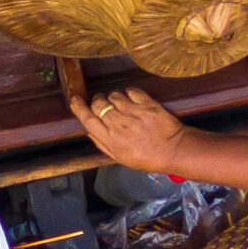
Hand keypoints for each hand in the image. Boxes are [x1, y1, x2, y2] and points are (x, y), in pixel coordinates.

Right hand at [70, 80, 192, 175]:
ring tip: (122, 105)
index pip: (88, 119)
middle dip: (97, 101)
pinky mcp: (147, 104)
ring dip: (114, 98)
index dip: (78, 107)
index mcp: (111, 140)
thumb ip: (102, 143)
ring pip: (114, 95)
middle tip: (103, 104)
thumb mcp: (120, 158)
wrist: (173, 151)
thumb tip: (88, 130)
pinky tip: (133, 101)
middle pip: (98, 104)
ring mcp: (133, 113)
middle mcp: (119, 125)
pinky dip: (129, 93)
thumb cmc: (147, 157)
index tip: (74, 100)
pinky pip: (130, 91)